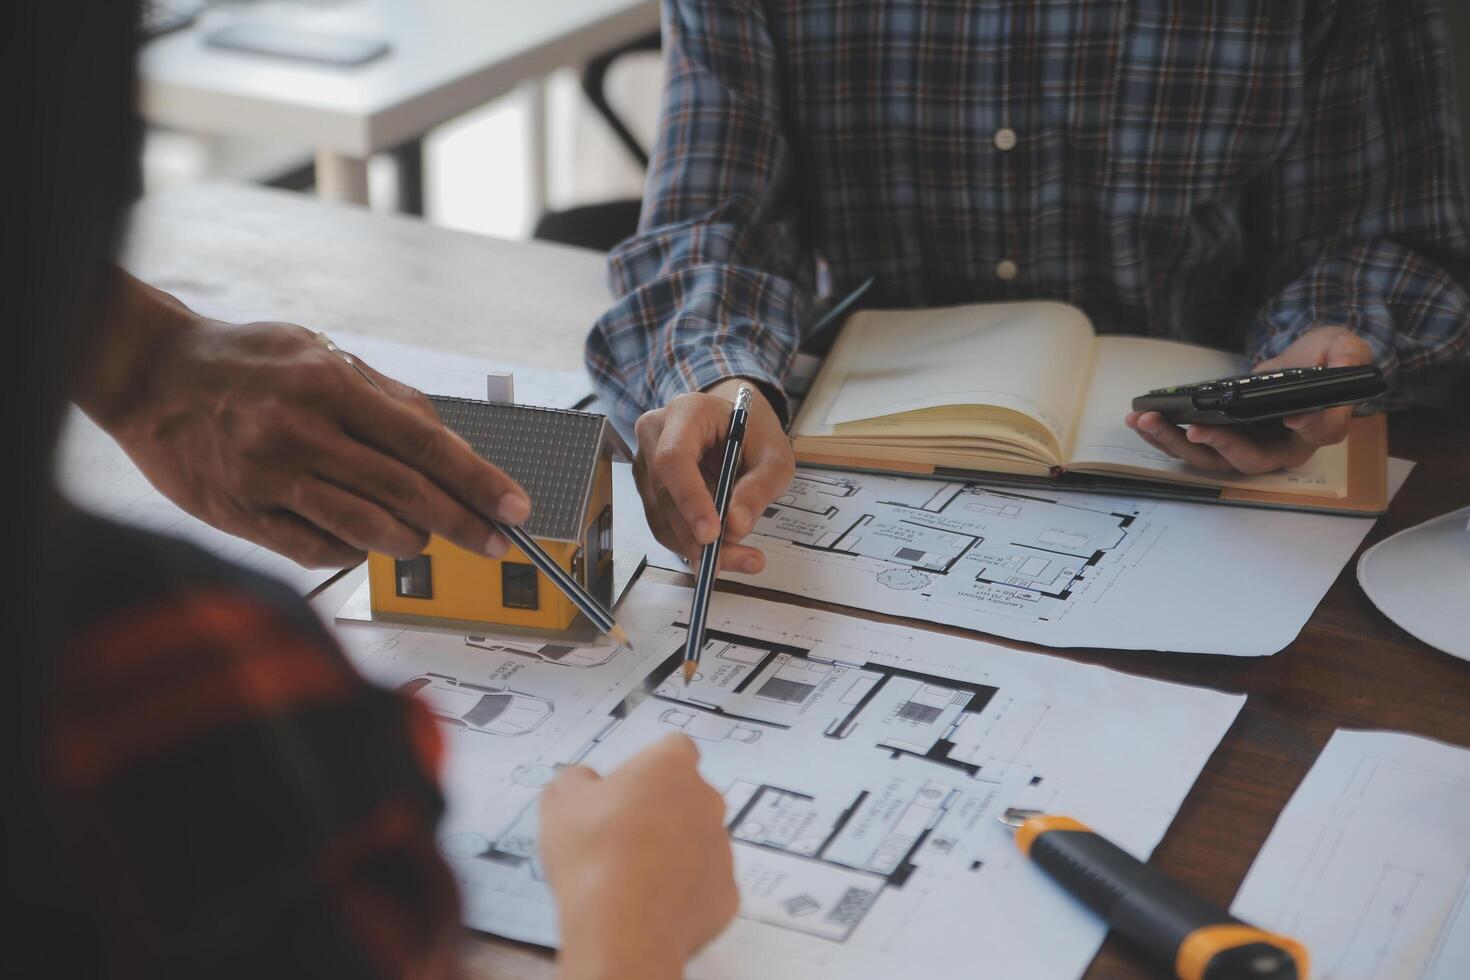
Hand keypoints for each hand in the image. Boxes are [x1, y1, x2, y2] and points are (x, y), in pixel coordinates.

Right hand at [80, 278, 529, 567]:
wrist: (151, 374)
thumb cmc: (248, 362)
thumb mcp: (321, 352)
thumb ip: (387, 397)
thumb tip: (451, 443)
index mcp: (329, 384)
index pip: (425, 442)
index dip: (478, 480)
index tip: (515, 507)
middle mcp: (300, 430)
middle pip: (404, 491)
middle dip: (462, 523)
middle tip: (496, 544)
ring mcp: (268, 477)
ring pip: (362, 528)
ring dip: (407, 541)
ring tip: (422, 538)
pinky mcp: (240, 514)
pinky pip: (314, 550)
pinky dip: (350, 551)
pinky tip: (360, 541)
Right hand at [540, 735, 737, 979]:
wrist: (623, 930)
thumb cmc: (592, 852)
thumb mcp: (561, 802)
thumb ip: (576, 780)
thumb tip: (586, 781)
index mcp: (671, 767)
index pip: (673, 749)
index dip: (647, 768)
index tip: (625, 790)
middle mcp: (708, 801)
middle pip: (687, 798)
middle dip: (660, 812)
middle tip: (620, 838)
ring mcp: (723, 851)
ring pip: (698, 844)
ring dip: (673, 854)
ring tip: (631, 881)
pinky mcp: (728, 897)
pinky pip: (704, 888)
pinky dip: (683, 895)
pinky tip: (651, 908)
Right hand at [632, 378, 793, 573]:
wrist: (737, 428)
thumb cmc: (755, 435)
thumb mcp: (774, 456)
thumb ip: (760, 487)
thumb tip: (736, 527)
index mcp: (686, 413)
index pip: (673, 458)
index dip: (689, 498)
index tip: (712, 535)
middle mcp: (655, 434)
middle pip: (665, 494)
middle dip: (699, 536)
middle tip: (742, 560)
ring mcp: (646, 462)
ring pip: (662, 518)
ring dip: (699, 548)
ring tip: (744, 559)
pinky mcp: (648, 489)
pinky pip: (664, 526)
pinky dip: (693, 546)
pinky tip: (725, 554)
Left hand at [1124, 326, 1372, 474]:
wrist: (1300, 365)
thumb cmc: (1324, 359)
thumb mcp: (1343, 347)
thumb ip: (1348, 356)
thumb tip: (1346, 366)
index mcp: (1320, 426)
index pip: (1318, 431)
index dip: (1306, 425)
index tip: (1291, 414)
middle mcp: (1282, 447)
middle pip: (1250, 460)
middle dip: (1219, 445)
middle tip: (1192, 428)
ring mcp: (1249, 447)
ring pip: (1213, 460)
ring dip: (1176, 443)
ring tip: (1147, 420)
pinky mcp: (1222, 441)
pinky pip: (1192, 448)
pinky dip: (1164, 436)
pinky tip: (1140, 418)